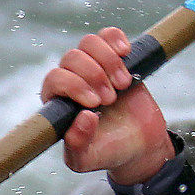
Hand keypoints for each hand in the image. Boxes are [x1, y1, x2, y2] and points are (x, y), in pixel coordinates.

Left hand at [41, 27, 173, 183]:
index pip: (55, 79)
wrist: (139, 145)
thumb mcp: (88, 158)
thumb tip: (83, 117)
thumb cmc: (108, 151)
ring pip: (89, 43)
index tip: (95, 104)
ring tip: (123, 83)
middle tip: (111, 99)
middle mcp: (71, 80)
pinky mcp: (113, 58)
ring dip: (108, 61)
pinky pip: (108, 35)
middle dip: (95, 75)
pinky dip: (116, 39)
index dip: (74, 86)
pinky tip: (126, 53)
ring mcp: (92, 66)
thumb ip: (78, 144)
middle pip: (72, 58)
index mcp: (58, 102)